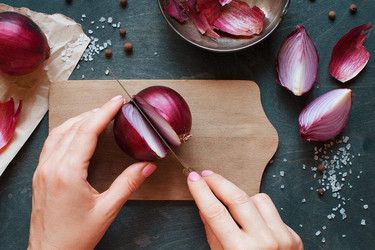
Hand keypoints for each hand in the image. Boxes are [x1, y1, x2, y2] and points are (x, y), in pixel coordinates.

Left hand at [28, 96, 156, 249]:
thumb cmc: (75, 237)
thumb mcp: (107, 209)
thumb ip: (128, 183)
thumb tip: (147, 166)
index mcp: (68, 173)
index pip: (87, 131)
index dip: (105, 113)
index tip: (117, 102)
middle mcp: (51, 167)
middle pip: (73, 127)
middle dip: (94, 112)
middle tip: (112, 106)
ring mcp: (43, 170)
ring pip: (59, 133)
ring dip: (79, 119)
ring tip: (97, 115)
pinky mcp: (40, 175)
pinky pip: (52, 143)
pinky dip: (67, 131)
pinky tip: (76, 132)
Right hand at [187, 171, 302, 249]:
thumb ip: (214, 234)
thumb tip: (204, 207)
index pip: (215, 213)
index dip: (201, 192)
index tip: (192, 178)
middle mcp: (264, 243)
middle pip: (238, 198)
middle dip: (218, 182)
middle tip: (206, 174)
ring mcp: (282, 238)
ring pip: (258, 198)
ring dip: (243, 198)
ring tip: (233, 205)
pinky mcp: (293, 236)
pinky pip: (272, 211)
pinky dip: (260, 212)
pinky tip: (254, 222)